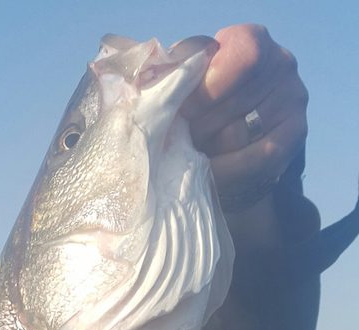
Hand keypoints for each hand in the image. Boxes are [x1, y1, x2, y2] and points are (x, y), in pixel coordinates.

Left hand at [182, 24, 307, 208]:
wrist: (230, 148)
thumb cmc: (201, 109)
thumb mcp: (185, 86)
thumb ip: (173, 79)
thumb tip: (148, 87)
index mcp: (252, 41)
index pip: (241, 57)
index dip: (207, 90)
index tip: (182, 113)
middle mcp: (281, 65)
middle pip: (234, 104)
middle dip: (199, 129)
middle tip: (180, 144)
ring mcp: (292, 100)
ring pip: (240, 135)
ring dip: (208, 152)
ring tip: (192, 156)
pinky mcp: (294, 137)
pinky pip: (256, 160)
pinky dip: (226, 172)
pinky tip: (210, 174)